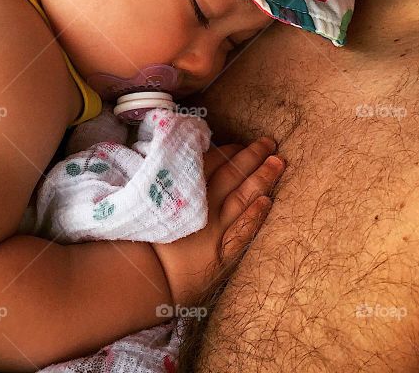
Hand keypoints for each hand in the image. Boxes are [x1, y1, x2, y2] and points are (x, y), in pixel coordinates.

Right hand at [151, 135, 284, 306]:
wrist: (145, 275)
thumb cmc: (141, 234)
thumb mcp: (145, 196)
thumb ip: (163, 177)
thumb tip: (174, 158)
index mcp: (187, 188)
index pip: (214, 162)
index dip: (230, 151)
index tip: (241, 143)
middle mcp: (206, 205)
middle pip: (233, 175)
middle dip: (253, 156)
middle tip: (269, 143)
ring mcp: (217, 229)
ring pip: (244, 198)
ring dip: (262, 179)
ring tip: (278, 163)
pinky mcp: (222, 254)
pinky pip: (243, 232)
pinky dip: (256, 215)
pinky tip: (268, 202)